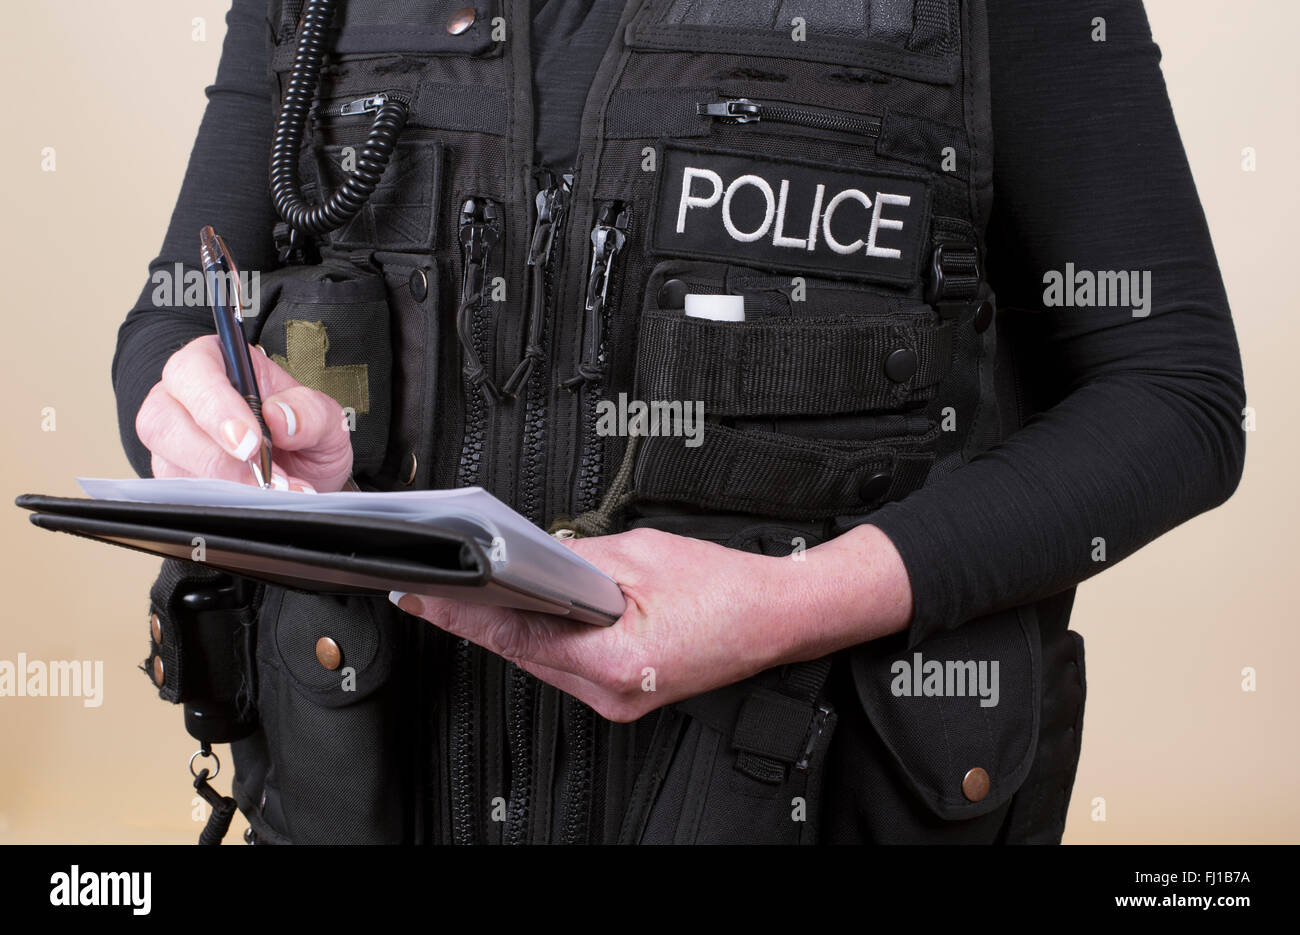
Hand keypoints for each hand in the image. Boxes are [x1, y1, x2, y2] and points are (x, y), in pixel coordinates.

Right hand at [135, 334, 353, 491]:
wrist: (306, 475)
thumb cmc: (305, 434)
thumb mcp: (326, 419)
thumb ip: (311, 412)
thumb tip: (281, 417)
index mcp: (218, 362)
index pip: (193, 371)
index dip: (214, 406)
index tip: (249, 442)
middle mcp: (182, 397)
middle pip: (163, 419)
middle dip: (215, 455)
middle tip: (261, 477)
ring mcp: (171, 439)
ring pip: (167, 460)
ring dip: (221, 483)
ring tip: (269, 491)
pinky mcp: (171, 476)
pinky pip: (178, 493)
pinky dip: (218, 501)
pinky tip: (251, 500)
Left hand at [391, 524, 912, 721]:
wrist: (779, 617)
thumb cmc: (728, 590)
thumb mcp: (643, 554)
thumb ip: (576, 557)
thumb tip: (533, 554)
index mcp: (611, 661)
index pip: (515, 634)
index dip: (461, 614)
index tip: (422, 598)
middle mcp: (611, 692)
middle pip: (523, 652)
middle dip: (483, 617)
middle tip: (439, 587)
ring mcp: (619, 699)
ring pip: (544, 660)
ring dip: (516, 627)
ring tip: (480, 595)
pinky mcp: (627, 692)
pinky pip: (570, 664)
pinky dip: (550, 637)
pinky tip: (538, 612)